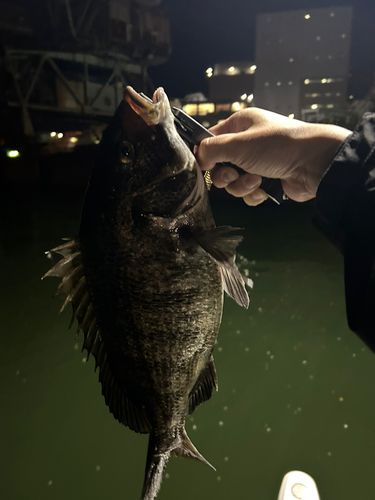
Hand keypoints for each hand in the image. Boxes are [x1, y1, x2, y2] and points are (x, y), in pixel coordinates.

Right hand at [196, 108, 350, 204]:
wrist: (314, 163)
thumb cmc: (278, 145)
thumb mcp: (239, 143)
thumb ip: (212, 149)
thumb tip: (199, 158)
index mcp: (240, 125)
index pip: (211, 139)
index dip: (205, 154)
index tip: (204, 166)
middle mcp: (247, 143)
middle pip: (220, 165)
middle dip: (225, 176)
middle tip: (234, 175)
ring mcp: (257, 163)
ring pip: (233, 182)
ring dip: (241, 186)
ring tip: (256, 180)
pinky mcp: (266, 181)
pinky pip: (248, 193)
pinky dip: (253, 194)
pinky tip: (265, 188)